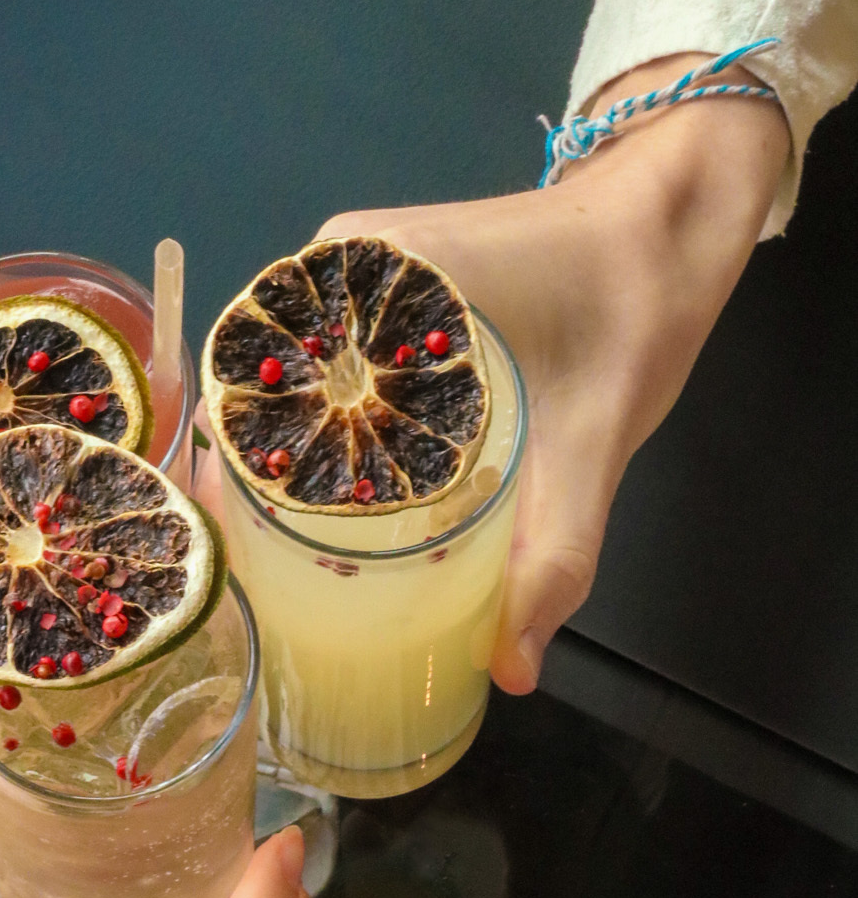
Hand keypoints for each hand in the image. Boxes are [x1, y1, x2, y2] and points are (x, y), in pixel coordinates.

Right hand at [200, 60, 788, 691]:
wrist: (670, 226)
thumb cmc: (632, 309)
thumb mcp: (594, 442)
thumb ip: (555, 555)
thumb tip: (513, 670)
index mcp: (371, 273)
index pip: (250, 371)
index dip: (227, 463)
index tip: (231, 544)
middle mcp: (341, 262)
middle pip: (257, 380)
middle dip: (250, 474)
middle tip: (261, 573)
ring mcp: (359, 273)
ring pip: (288, 375)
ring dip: (283, 453)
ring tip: (284, 551)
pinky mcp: (385, 290)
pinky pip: (328, 364)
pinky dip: (325, 427)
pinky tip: (337, 498)